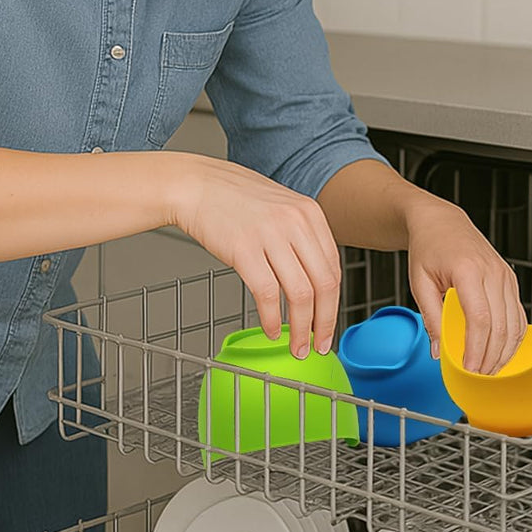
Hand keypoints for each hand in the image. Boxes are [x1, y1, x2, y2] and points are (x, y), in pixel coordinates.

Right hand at [164, 153, 341, 359]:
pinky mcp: (244, 250)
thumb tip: (316, 281)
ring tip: (297, 346)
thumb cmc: (235, 198)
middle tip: (319, 344)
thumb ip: (302, 236)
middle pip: (324, 284)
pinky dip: (272, 319)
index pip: (334, 267)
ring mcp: (270, 235)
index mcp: (309, 213)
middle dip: (325, 322)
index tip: (328, 323)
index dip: (334, 303)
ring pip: (300, 293)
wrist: (196, 185)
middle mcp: (295, 222)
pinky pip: (267, 294)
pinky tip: (271, 330)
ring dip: (301, 328)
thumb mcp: (282, 207)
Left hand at [405, 199, 527, 374]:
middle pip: (500, 326)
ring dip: (504, 352)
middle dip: (491, 357)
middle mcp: (492, 272)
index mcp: (467, 270)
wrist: (441, 222)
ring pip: (514, 323)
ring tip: (488, 370)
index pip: (480, 319)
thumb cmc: (428, 248)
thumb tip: (438, 352)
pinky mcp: (510, 279)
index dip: (477, 349)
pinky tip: (500, 352)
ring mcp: (505, 275)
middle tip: (477, 377)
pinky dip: (513, 338)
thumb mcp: (419, 281)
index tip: (468, 370)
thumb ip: (430, 317)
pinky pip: (518, 315)